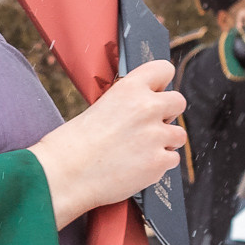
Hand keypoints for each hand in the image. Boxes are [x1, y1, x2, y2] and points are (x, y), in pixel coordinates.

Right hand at [29, 59, 184, 228]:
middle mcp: (147, 107)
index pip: (163, 70)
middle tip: (148, 127)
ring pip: (179, 135)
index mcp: (129, 88)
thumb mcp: (100, 108)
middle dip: (167, 114)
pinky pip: (172, 160)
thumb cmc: (74, 144)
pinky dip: (158, 165)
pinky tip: (137, 166)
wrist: (65, 174)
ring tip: (140, 151)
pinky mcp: (159, 162)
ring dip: (164, 142)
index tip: (155, 92)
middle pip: (178, 102)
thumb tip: (149, 110)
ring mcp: (156, 135)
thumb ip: (128, 104)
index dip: (160, 83)